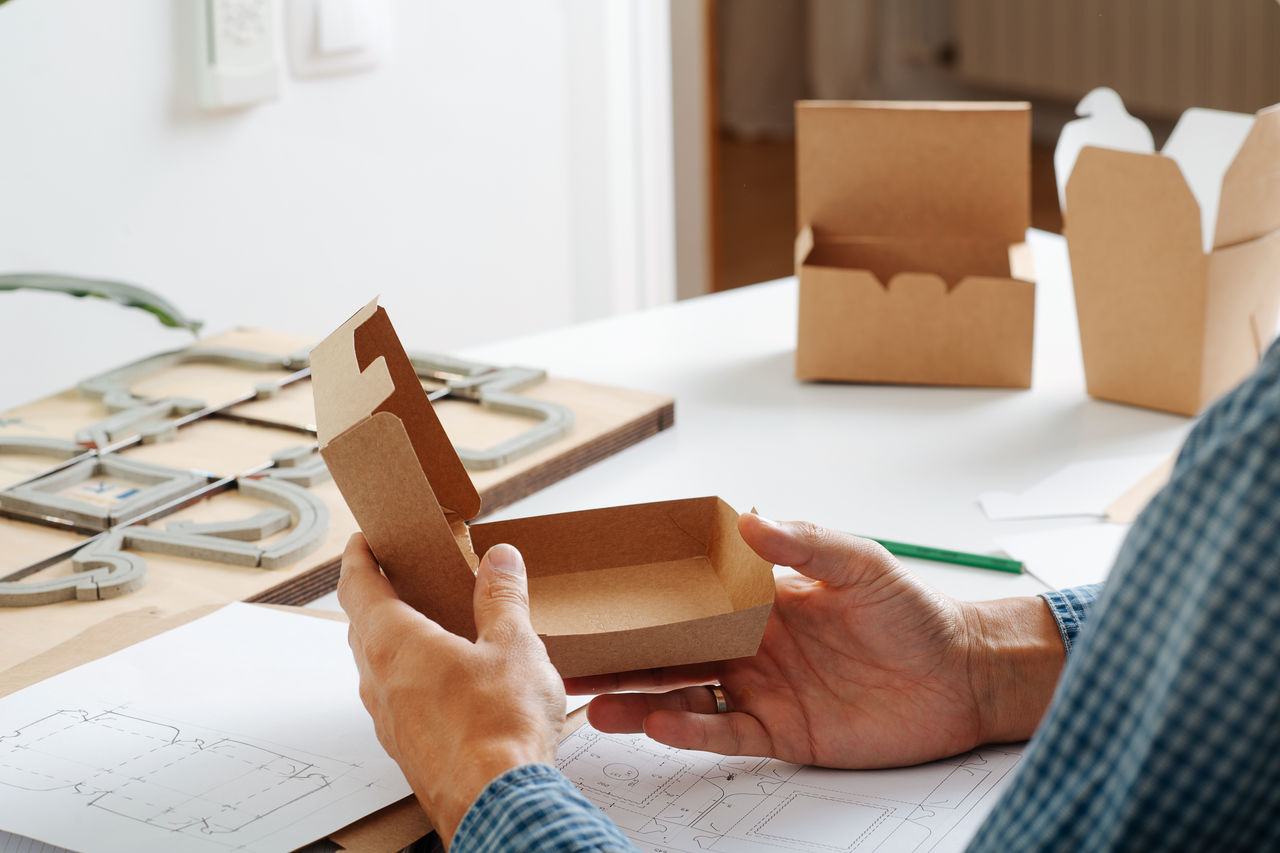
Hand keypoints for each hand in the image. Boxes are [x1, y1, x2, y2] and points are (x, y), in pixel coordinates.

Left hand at [338, 534, 565, 843]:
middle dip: (378, 595)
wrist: (496, 803)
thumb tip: (501, 561)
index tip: (362, 540)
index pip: (357, 585)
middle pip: (362, 624)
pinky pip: (396, 699)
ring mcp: (388, 718)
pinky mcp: (405, 747)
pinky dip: (411, 677)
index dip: (357, 557)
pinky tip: (448, 682)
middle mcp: (379, 679)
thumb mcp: (513, 645)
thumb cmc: (498, 727)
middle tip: (401, 576)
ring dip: (394, 640)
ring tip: (432, 626)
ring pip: (377, 665)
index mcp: (395, 642)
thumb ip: (503, 598)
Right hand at [569, 515, 1063, 768]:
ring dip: (640, 699)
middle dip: (623, 655)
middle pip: (673, 653)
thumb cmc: (914, 613)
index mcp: (761, 602)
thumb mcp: (862, 564)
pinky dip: (691, 731)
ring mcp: (764, 691)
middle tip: (574, 655)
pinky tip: (659, 723)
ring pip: (686, 697)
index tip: (602, 594)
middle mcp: (752, 647)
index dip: (647, 598)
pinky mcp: (783, 733)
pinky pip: (725, 733)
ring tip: (595, 701)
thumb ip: (806, 543)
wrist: (962, 675)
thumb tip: (749, 519)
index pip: (691, 599)